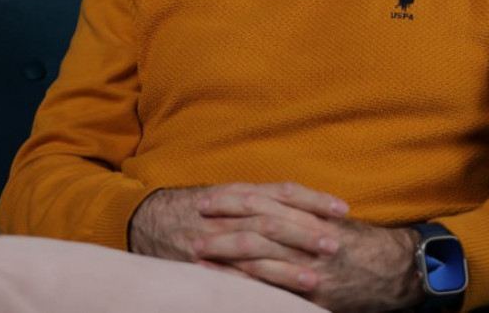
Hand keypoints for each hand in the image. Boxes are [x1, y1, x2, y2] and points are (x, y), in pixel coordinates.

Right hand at [128, 181, 348, 267]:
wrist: (146, 220)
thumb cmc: (196, 209)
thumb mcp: (228, 194)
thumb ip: (261, 199)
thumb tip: (305, 204)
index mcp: (238, 191)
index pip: (282, 191)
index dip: (313, 199)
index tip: (342, 209)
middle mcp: (227, 212)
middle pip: (272, 219)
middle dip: (305, 232)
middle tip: (335, 244)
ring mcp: (213, 239)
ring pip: (254, 250)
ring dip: (286, 266)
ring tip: (314, 277)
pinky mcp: (203, 266)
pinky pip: (233, 278)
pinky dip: (258, 288)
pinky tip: (280, 298)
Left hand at [198, 195, 423, 312]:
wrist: (399, 272)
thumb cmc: (362, 244)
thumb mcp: (332, 221)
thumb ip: (301, 214)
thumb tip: (264, 207)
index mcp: (313, 213)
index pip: (267, 198)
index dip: (236, 198)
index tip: (209, 199)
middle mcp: (312, 234)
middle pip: (259, 222)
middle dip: (225, 222)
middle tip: (196, 222)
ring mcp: (312, 264)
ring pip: (262, 253)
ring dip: (226, 251)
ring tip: (198, 251)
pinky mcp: (315, 292)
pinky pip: (275, 285)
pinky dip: (247, 280)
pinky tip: (225, 278)